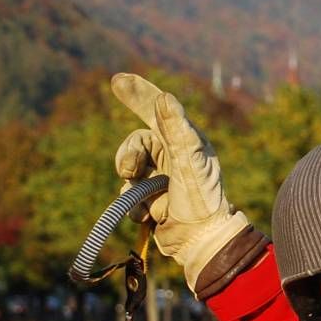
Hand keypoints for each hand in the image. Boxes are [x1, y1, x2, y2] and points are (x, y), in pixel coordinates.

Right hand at [110, 73, 254, 296]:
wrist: (200, 241)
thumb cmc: (202, 200)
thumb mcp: (190, 161)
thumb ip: (176, 130)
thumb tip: (163, 98)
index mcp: (184, 140)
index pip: (157, 110)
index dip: (137, 94)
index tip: (117, 80)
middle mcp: (172, 155)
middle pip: (135, 143)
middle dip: (128, 156)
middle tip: (128, 170)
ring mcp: (159, 177)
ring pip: (127, 170)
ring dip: (133, 187)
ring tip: (149, 200)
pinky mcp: (150, 199)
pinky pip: (128, 195)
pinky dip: (135, 206)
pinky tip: (152, 216)